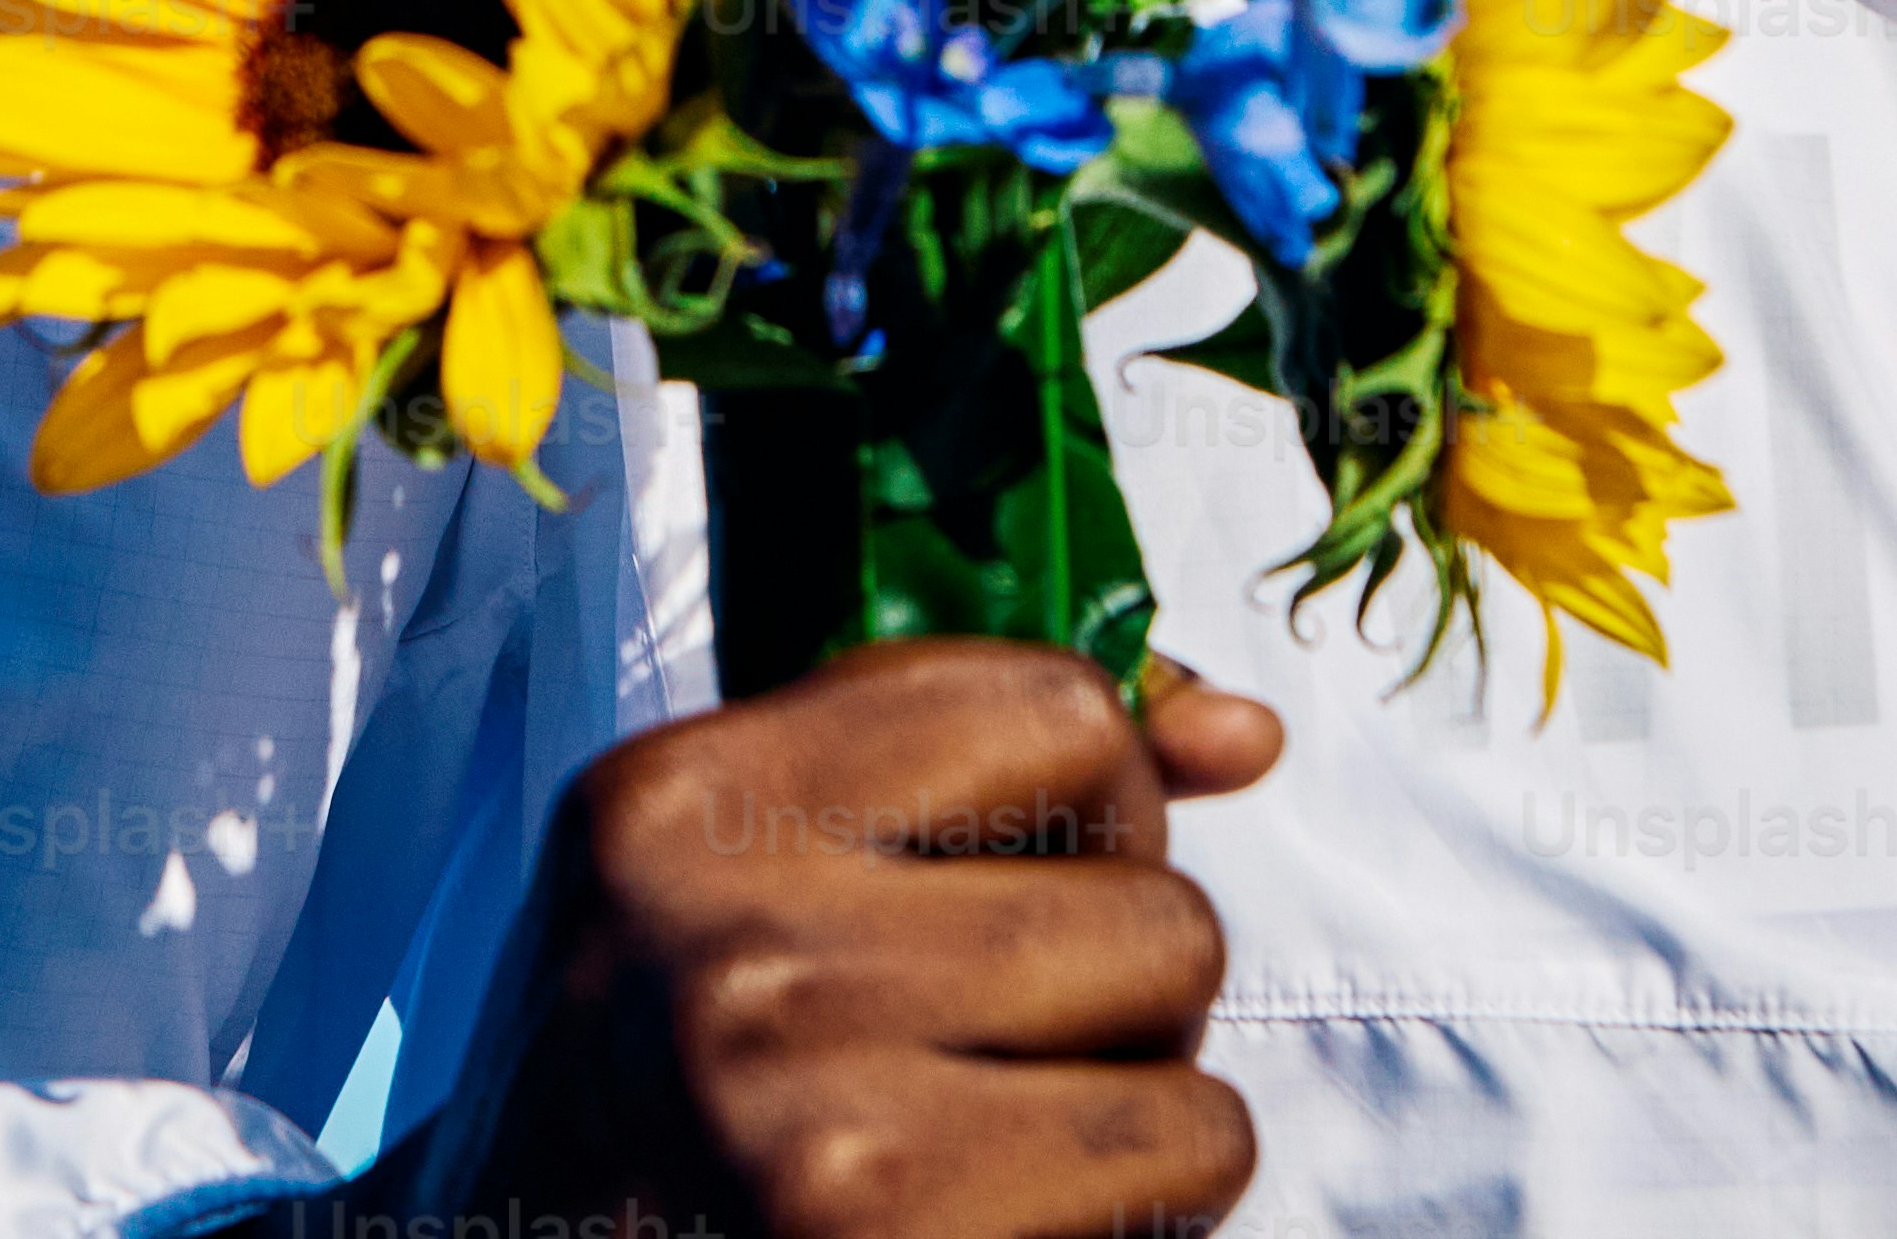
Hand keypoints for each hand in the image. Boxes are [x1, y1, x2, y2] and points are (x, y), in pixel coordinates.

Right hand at [390, 640, 1278, 1238]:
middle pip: (1158, 907)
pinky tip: (998, 1231)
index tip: (1020, 883)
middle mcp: (735, 958)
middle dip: (1119, 999)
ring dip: (1134, 1123)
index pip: (1057, 709)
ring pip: (1189, 1069)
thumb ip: (979, 779)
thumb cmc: (652, 1107)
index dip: (1094, 805)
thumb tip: (1244, 734)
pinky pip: (1176, 1179)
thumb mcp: (740, 890)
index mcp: (675, 811)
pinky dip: (1133, 1223)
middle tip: (988, 1064)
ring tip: (993, 1153)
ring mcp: (811, 1132)